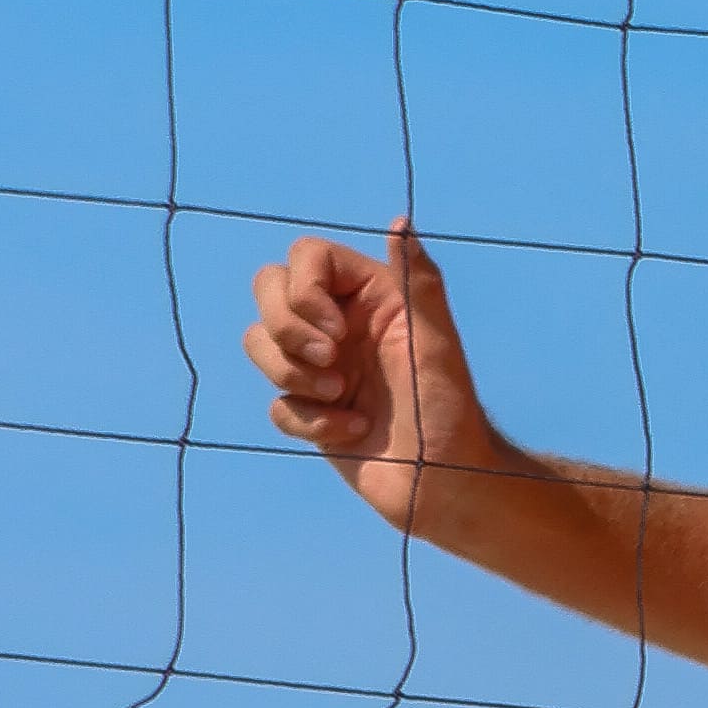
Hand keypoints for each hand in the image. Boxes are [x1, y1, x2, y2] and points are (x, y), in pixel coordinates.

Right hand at [242, 211, 500, 535]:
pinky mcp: (310, 410)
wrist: (446, 486)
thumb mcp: (435, 344)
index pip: (306, 257)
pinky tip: (353, 432)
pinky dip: (310, 422)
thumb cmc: (450, 411)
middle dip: (287, 330)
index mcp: (372, 297)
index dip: (304, 290)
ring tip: (344, 401)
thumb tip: (401, 221)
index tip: (336, 330)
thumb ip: (418, 283)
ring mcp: (322, 366)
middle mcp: (341, 324)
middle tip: (332, 363)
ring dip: (293, 375)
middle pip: (268, 289)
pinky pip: (276, 403)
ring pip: (258, 342)